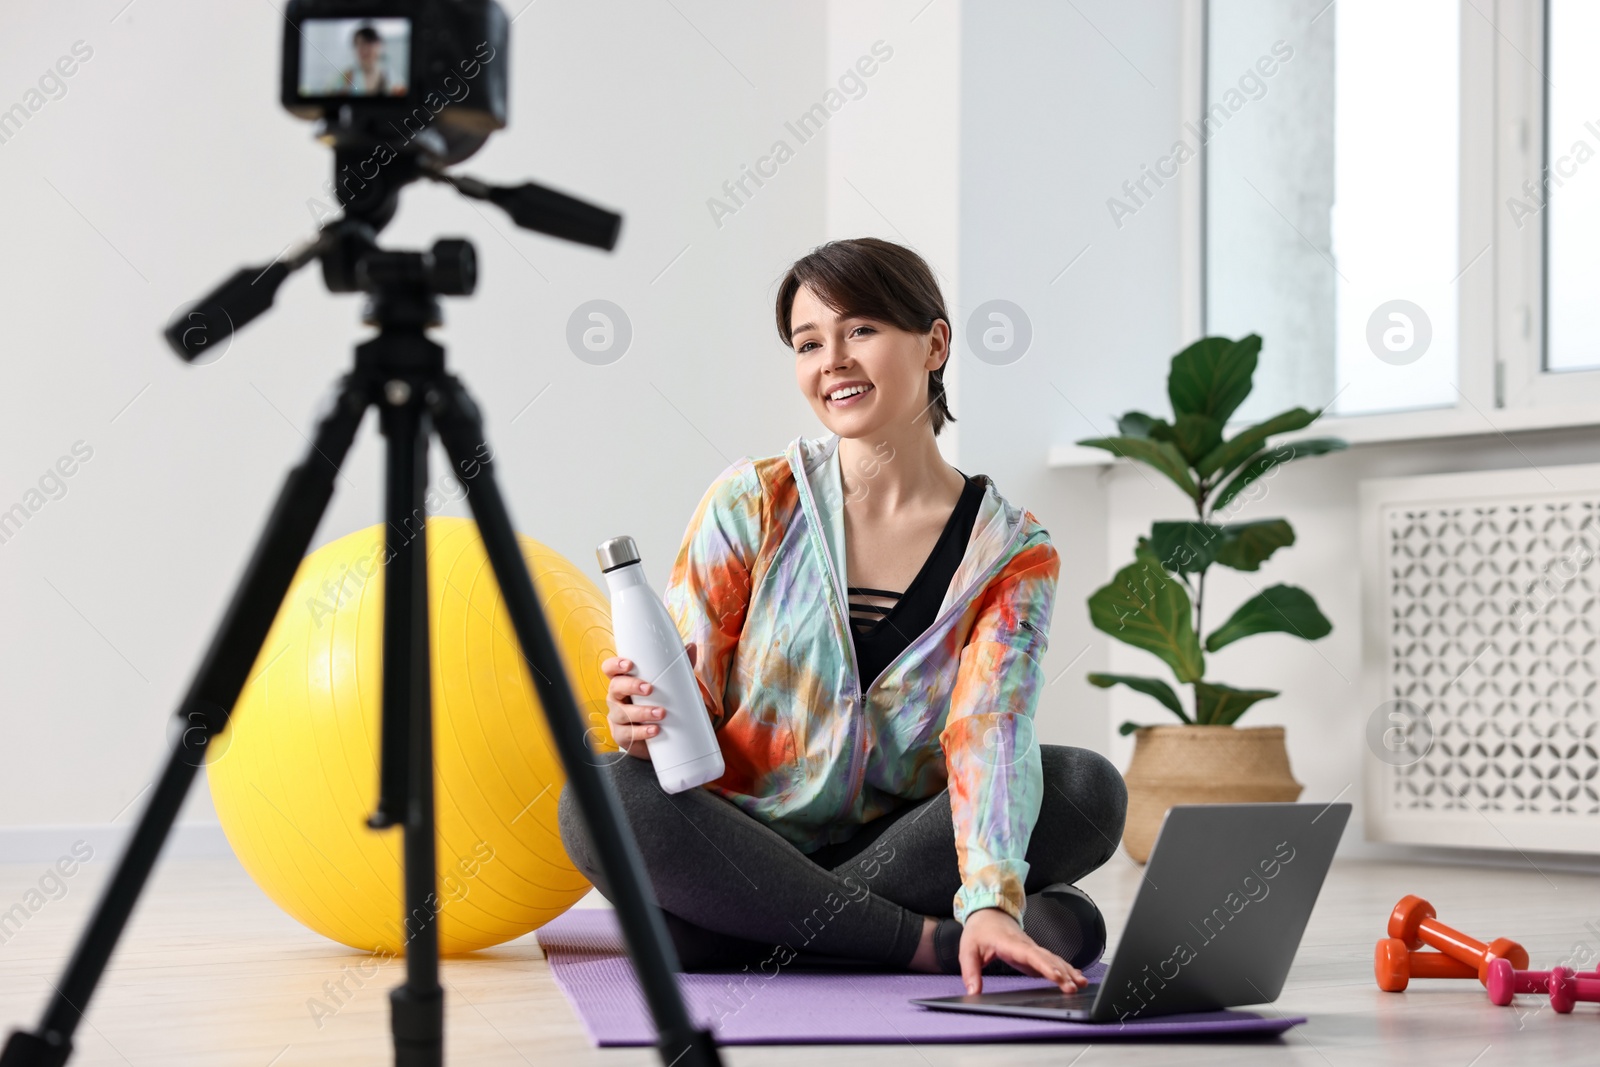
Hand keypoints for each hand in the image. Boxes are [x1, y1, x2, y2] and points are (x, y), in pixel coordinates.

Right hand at [600, 645, 697, 759]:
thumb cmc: (660, 703)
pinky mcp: (622, 736)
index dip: (615, 665)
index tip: (629, 664)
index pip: (610, 669)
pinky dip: (642, 732)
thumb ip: (679, 666)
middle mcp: (616, 698)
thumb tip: (690, 646)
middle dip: (631, 686)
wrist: (662, 737)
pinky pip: (627, 734)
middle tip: (649, 689)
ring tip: (661, 713)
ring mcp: (617, 717)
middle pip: (614, 687)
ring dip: (641, 712)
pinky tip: (654, 730)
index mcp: (624, 681)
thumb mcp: (670, 684)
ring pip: (621, 712)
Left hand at [959, 907, 1088, 995]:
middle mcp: (1025, 944)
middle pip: (1047, 958)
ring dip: (1068, 971)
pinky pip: (1051, 960)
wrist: (988, 912)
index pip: (1030, 954)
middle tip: (1074, 987)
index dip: (1045, 966)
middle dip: (1062, 972)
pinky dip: (1065, 968)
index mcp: (1010, 943)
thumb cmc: (979, 930)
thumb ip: (970, 971)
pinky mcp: (1033, 953)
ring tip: (1081, 984)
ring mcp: (1031, 948)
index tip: (1057, 976)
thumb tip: (973, 992)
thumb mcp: (968, 950)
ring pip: (1053, 959)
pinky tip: (1076, 976)